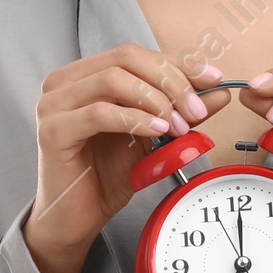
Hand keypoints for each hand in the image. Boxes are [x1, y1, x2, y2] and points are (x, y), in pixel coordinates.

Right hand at [26, 44, 227, 272]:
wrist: (77, 219)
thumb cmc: (106, 175)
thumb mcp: (153, 136)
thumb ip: (181, 110)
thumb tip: (219, 91)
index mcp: (85, 74)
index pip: (137, 54)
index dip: (178, 63)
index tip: (213, 78)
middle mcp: (65, 81)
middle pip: (127, 58)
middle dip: (171, 81)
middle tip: (197, 111)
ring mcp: (54, 103)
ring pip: (113, 79)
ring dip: (155, 100)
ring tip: (176, 127)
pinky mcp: (53, 130)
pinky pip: (99, 112)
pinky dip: (134, 118)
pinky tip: (156, 131)